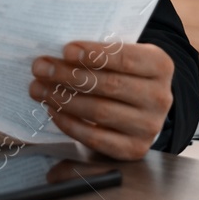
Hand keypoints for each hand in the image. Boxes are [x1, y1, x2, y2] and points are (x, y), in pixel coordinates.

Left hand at [28, 40, 173, 160]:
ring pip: (100, 112)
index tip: (66, 50)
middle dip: (68, 76)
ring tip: (38, 88)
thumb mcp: (122, 54)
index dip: (94, 54)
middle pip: (109, 85)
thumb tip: (58, 53)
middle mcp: (160, 98)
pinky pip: (96, 138)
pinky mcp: (134, 149)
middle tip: (40, 68)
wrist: (142, 106)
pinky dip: (69, 123)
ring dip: (63, 99)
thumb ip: (100, 52)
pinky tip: (52, 109)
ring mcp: (149, 126)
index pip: (126, 58)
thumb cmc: (123, 72)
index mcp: (160, 66)